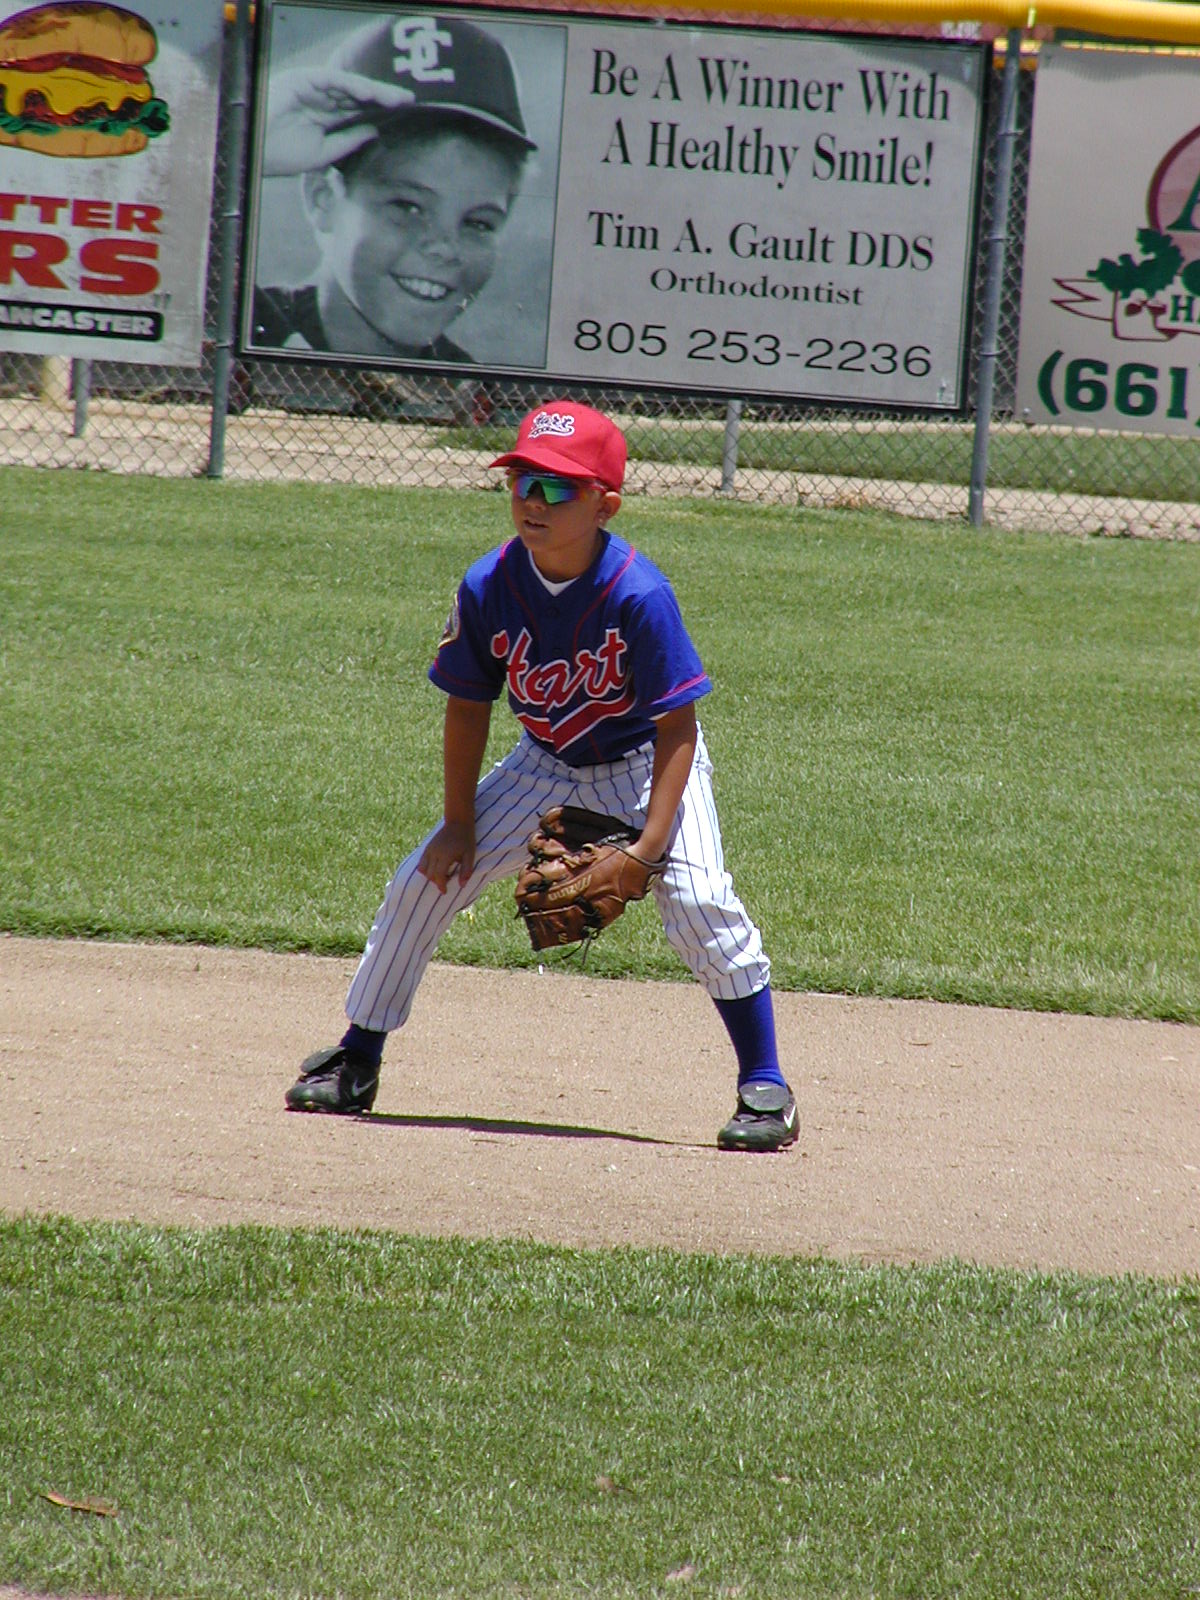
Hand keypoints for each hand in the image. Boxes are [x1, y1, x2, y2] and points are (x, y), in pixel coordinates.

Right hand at [262, 67, 414, 175]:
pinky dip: (352, 85)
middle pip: (359, 95)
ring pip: (350, 85)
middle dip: (384, 97)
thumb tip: (374, 130)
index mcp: (326, 116)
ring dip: (374, 90)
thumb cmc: (282, 155)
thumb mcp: (324, 153)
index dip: (381, 110)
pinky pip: (333, 80)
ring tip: (397, 98)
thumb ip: (349, 140)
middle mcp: (322, 98)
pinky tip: (371, 93)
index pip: (359, 109)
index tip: (405, 113)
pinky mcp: (304, 80)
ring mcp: (313, 87)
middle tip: (410, 100)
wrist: (254, 151)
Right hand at [418, 820, 475, 893]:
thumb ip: (466, 871)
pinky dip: (426, 868)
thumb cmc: (466, 839)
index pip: (438, 875)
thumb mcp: (470, 855)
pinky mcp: (427, 847)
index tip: (445, 891)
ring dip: (430, 875)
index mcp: (445, 855)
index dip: (441, 885)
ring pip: (422, 869)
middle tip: (447, 881)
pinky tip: (436, 867)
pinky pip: (421, 862)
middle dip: (437, 881)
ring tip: (441, 874)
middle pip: (429, 874)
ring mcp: (429, 849)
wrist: (458, 822)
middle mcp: (434, 853)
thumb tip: (462, 885)